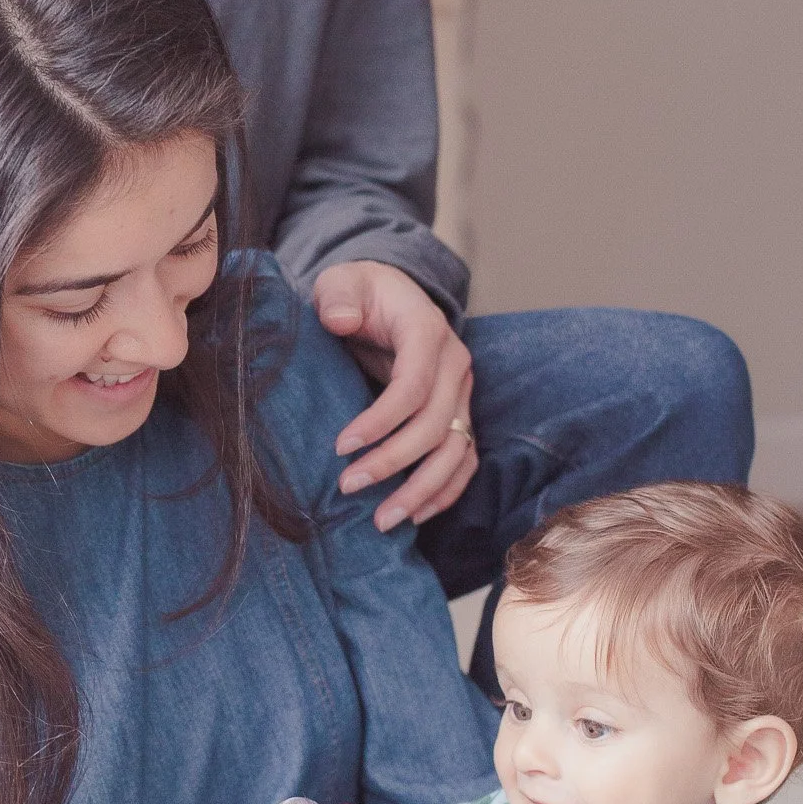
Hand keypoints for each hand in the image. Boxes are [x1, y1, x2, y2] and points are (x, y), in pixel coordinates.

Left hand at [312, 262, 475, 531]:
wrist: (386, 296)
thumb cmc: (360, 292)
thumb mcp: (342, 282)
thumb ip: (339, 297)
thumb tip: (341, 320)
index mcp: (427, 330)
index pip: (413, 386)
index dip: (380, 421)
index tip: (340, 446)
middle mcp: (455, 364)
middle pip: (435, 425)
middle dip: (392, 462)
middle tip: (348, 487)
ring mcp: (462, 393)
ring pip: (455, 452)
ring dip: (421, 490)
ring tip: (382, 520)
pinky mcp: (459, 415)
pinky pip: (463, 462)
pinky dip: (444, 492)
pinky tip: (414, 516)